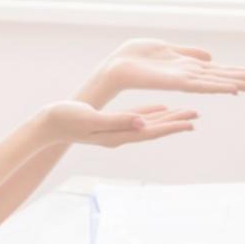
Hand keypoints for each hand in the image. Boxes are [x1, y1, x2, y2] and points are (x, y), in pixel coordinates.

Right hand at [43, 101, 196, 147]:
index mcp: (117, 136)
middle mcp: (120, 135)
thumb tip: (143, 123)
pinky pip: (136, 117)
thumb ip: (118, 121)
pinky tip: (161, 107)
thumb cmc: (66, 119)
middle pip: (154, 129)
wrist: (48, 123)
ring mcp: (115, 130)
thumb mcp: (92, 118)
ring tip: (186, 112)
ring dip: (167, 118)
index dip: (171, 127)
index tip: (191, 122)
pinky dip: (151, 112)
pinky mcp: (110, 123)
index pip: (151, 132)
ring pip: (148, 124)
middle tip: (196, 114)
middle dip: (175, 122)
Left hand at [91, 39, 244, 102]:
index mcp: (188, 67)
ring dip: (237, 83)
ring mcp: (183, 79)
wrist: (115, 66)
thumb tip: (210, 56)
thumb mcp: (166, 48)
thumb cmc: (135, 57)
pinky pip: (201, 84)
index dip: (239, 72)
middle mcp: (189, 75)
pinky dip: (218, 86)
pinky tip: (233, 88)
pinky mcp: (175, 82)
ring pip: (216, 81)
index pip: (219, 70)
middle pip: (222, 77)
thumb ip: (188, 52)